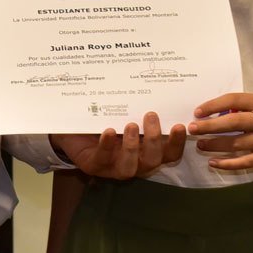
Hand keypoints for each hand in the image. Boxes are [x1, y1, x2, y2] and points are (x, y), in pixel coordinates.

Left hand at [50, 113, 187, 179]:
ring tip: (130, 125)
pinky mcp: (93, 166)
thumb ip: (140, 105)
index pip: (169, 152)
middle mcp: (134, 161)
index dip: (177, 142)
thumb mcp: (124, 111)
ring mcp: (113, 166)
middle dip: (154, 140)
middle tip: (151, 116)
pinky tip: (108, 131)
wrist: (72, 126)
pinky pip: (102, 160)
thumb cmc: (104, 118)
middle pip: (153, 160)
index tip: (180, 124)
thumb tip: (158, 85)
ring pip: (129, 167)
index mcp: (146, 150)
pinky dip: (106, 146)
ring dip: (132, 147)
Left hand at [188, 93, 252, 172]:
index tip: (197, 112)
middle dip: (211, 125)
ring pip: (238, 143)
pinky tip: (213, 162)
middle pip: (235, 122)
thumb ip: (235, 109)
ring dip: (215, 144)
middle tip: (193, 129)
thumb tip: (203, 115)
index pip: (234, 100)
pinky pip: (244, 161)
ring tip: (200, 145)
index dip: (214, 105)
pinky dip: (227, 163)